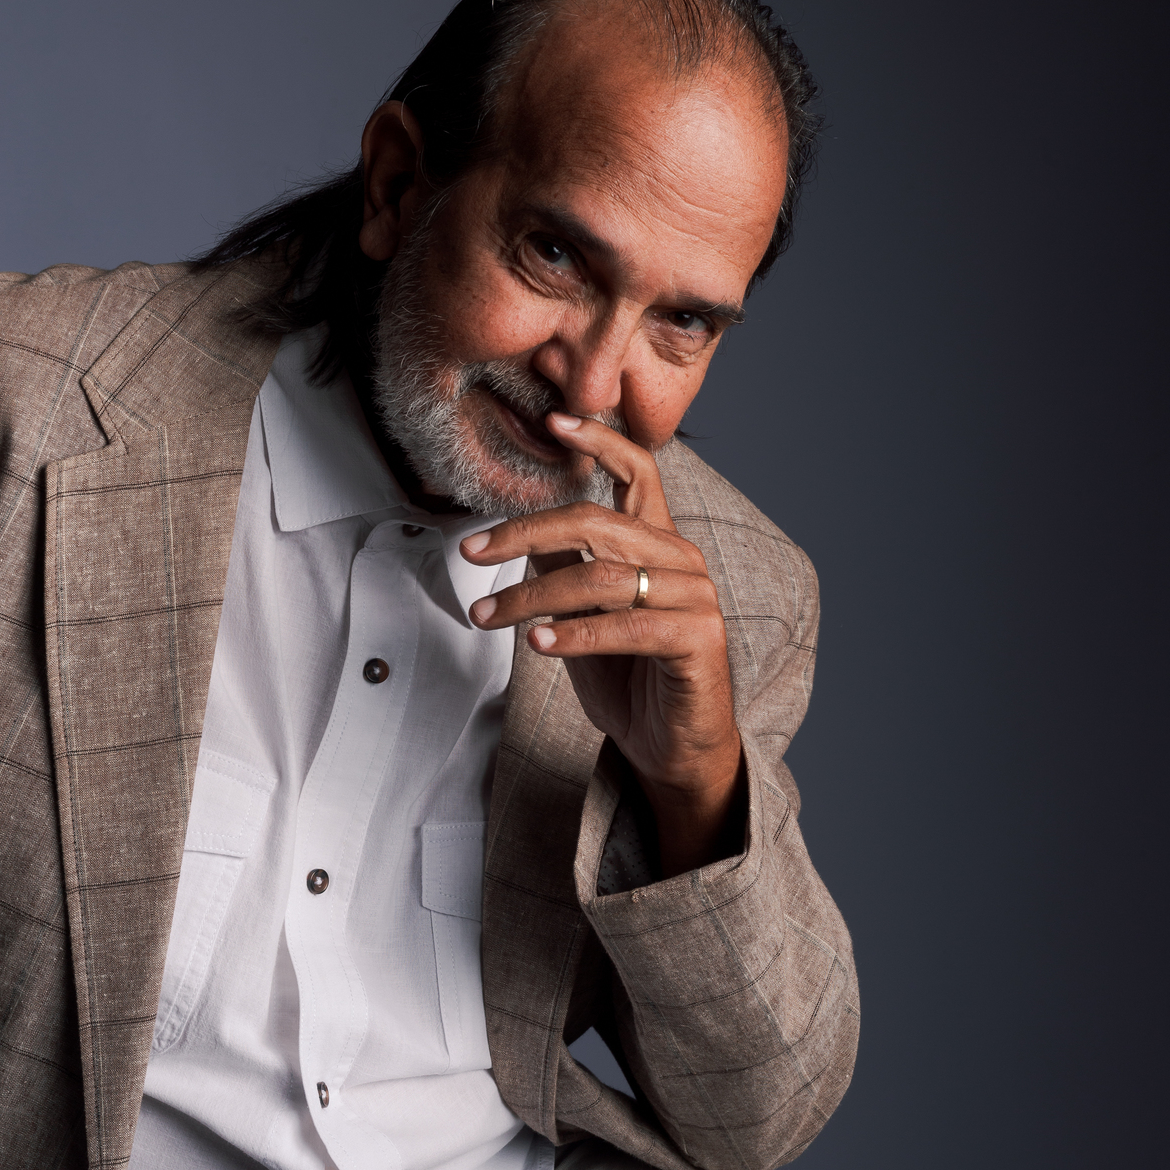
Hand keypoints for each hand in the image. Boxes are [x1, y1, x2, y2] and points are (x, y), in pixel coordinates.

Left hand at [460, 413, 743, 876]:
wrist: (672, 750)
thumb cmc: (628, 681)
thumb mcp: (581, 617)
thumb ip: (565, 570)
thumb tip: (524, 536)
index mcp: (658, 542)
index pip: (638, 470)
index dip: (599, 439)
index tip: (555, 420)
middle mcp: (681, 559)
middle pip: (597, 521)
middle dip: (524, 533)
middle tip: (470, 552)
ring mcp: (696, 597)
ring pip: (600, 577)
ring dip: (532, 597)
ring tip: (487, 616)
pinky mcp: (699, 638)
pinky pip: (626, 626)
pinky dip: (573, 635)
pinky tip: (536, 645)